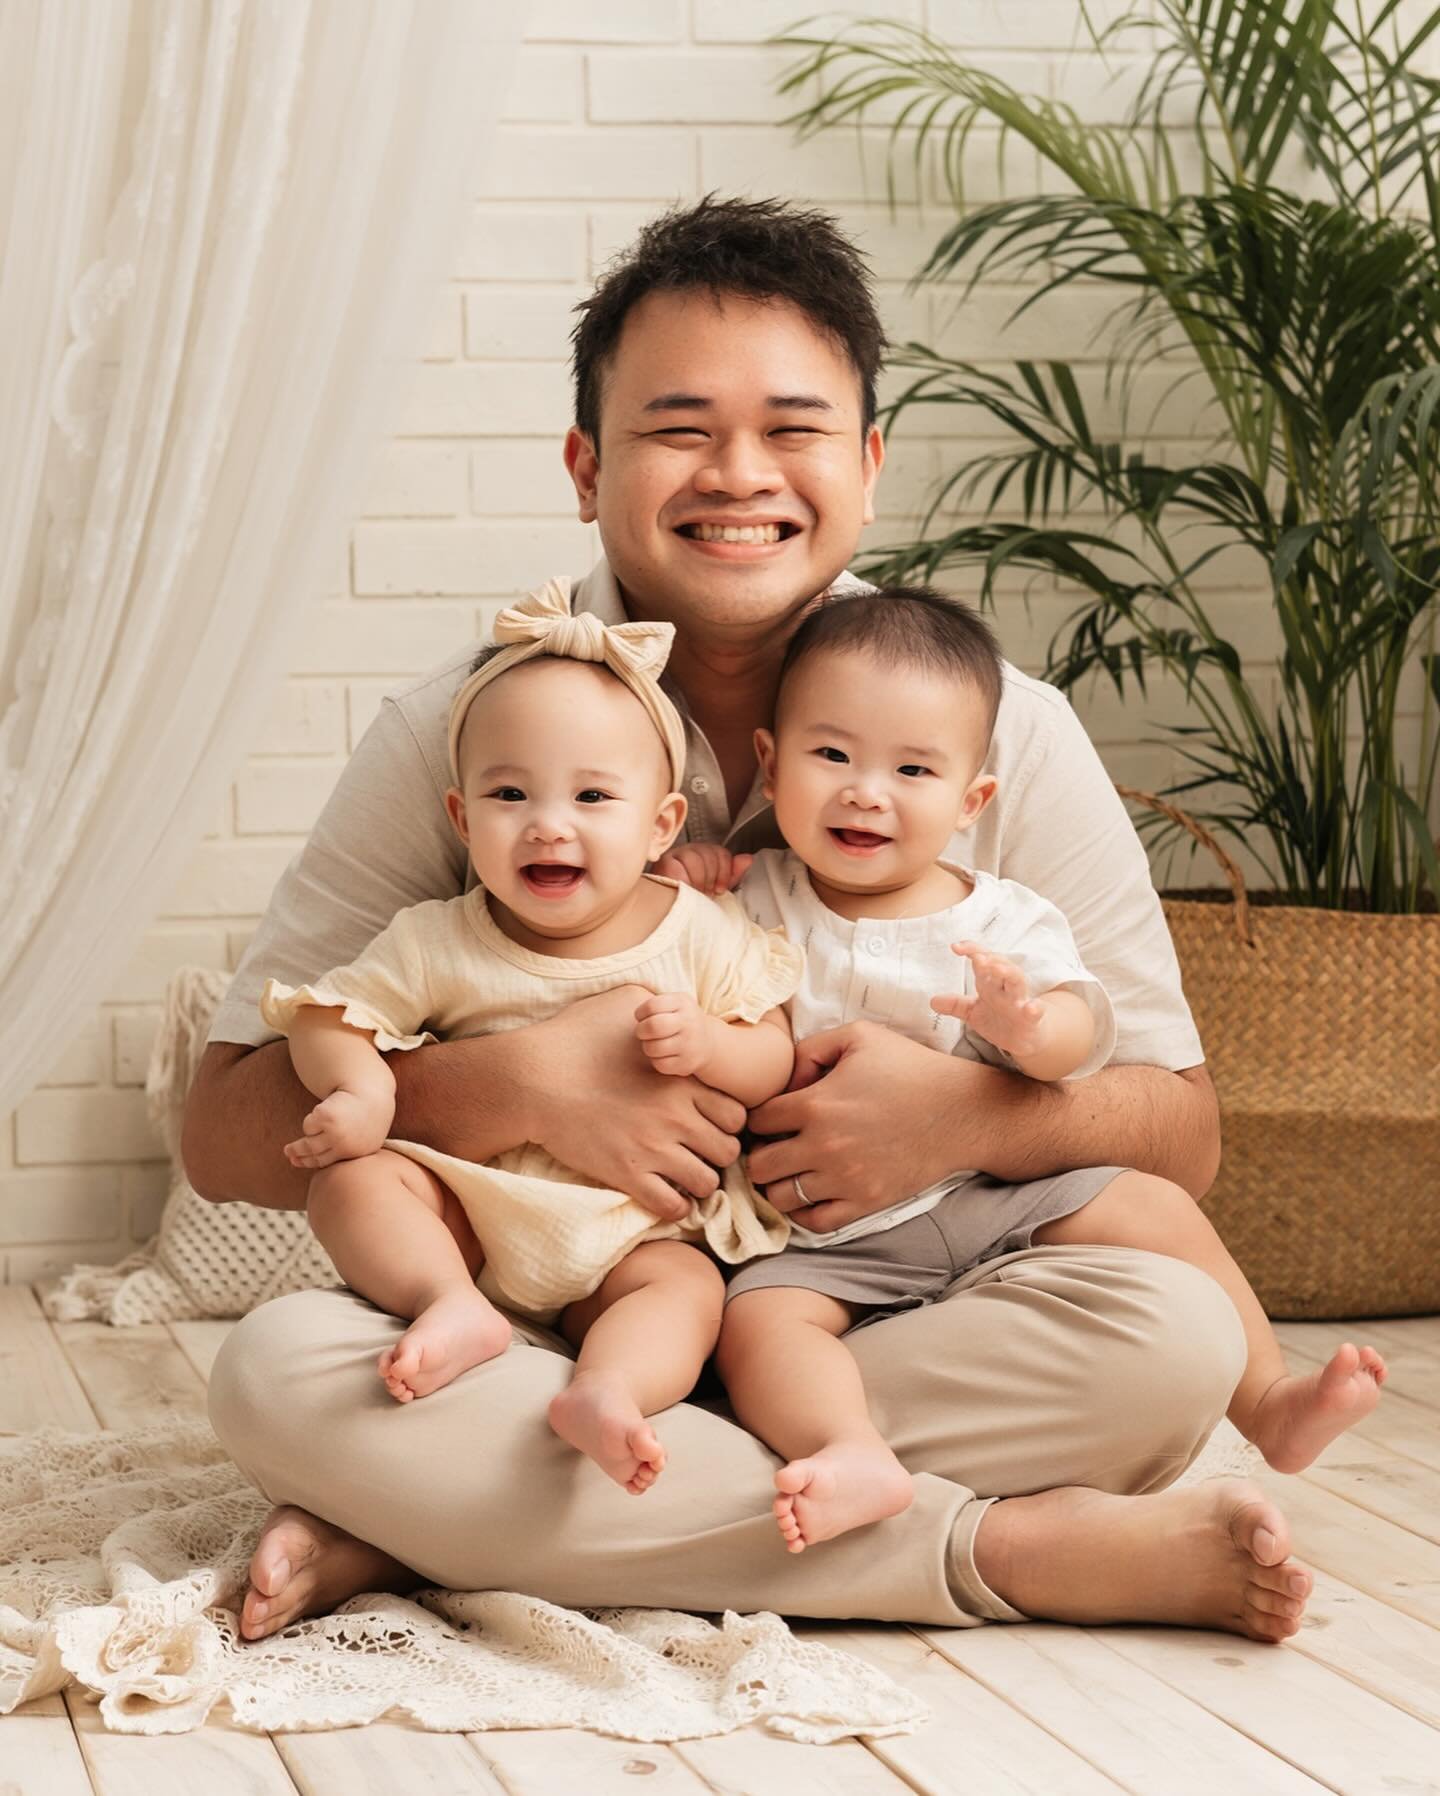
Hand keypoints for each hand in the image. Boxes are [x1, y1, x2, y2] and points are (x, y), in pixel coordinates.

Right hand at [283, 1088, 391, 1169]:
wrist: (371, 1088)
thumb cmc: (365, 1112)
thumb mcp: (360, 1135)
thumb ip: (344, 1149)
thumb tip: (316, 1160)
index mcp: (357, 1152)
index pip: (328, 1162)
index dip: (310, 1163)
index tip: (296, 1162)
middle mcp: (345, 1145)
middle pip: (315, 1155)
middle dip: (299, 1156)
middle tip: (288, 1154)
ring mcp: (335, 1132)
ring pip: (309, 1144)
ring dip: (296, 1148)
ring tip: (288, 1149)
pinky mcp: (326, 1118)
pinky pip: (309, 1125)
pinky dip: (310, 1121)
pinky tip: (319, 1112)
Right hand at [519, 984, 745, 1221]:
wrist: (533, 1079)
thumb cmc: (575, 1037)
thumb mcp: (622, 1002)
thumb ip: (658, 1003)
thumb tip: (671, 1004)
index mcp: (681, 1080)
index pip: (736, 1113)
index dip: (728, 1120)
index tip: (711, 1122)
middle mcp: (675, 1117)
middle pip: (729, 1150)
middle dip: (719, 1152)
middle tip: (700, 1151)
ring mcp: (652, 1149)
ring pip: (707, 1183)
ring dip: (700, 1181)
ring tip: (684, 1174)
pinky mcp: (626, 1174)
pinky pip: (672, 1206)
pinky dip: (675, 1205)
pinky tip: (664, 1194)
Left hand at [634, 991, 711, 1076]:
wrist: (708, 1043)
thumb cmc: (681, 1020)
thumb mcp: (674, 1003)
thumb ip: (655, 1005)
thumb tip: (638, 1016)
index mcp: (682, 1003)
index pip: (652, 1006)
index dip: (640, 1013)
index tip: (642, 1017)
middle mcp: (688, 1022)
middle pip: (653, 1026)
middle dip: (640, 1030)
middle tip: (643, 1032)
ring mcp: (689, 1044)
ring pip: (653, 1048)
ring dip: (647, 1046)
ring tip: (653, 1043)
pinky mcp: (686, 1064)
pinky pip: (660, 1064)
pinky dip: (656, 1060)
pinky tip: (662, 1054)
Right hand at [654, 842, 752, 894]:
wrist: (674, 914)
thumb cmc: (693, 902)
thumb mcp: (717, 888)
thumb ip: (732, 873)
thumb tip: (747, 859)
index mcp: (702, 855)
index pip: (720, 852)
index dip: (724, 871)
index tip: (720, 889)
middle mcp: (688, 852)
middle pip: (708, 852)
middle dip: (711, 877)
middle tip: (705, 892)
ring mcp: (674, 856)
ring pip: (694, 857)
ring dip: (698, 880)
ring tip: (694, 892)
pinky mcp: (663, 864)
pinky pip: (678, 865)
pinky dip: (684, 880)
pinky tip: (684, 889)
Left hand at [746, 1021, 986, 1233]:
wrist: (961, 1112)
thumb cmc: (910, 1068)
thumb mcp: (859, 1035)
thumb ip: (811, 1047)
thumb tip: (786, 1080)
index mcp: (815, 1104)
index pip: (757, 1120)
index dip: (758, 1116)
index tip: (772, 1117)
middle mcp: (823, 1146)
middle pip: (758, 1165)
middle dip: (760, 1154)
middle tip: (776, 1146)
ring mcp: (844, 1179)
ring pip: (780, 1197)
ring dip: (779, 1184)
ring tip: (793, 1170)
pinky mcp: (865, 1202)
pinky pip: (814, 1222)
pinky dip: (804, 1212)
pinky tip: (812, 1192)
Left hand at [931, 942, 1047, 1057]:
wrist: (1026, 1039)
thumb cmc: (999, 1020)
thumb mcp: (973, 1013)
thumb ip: (955, 1005)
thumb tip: (932, 1001)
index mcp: (990, 984)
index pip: (982, 960)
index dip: (971, 950)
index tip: (955, 947)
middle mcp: (1005, 989)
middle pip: (1000, 966)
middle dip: (990, 960)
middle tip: (977, 957)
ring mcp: (1019, 1002)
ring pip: (1017, 981)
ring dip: (1008, 973)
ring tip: (997, 969)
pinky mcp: (1032, 1019)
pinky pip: (1035, 1012)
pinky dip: (1035, 1008)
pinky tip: (1032, 1007)